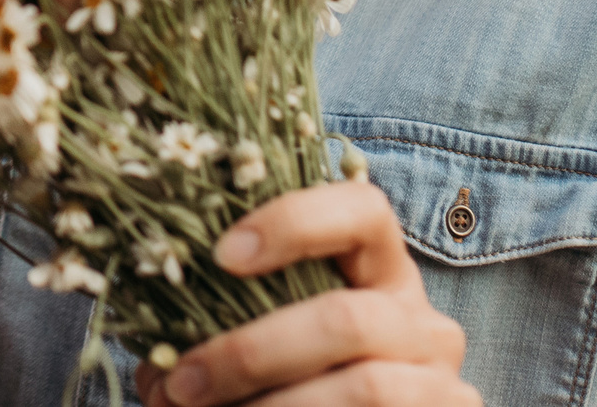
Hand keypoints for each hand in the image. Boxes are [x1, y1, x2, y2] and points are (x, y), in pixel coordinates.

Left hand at [138, 181, 473, 406]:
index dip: (296, 221)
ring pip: (367, 386)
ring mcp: (439, 377)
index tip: (222, 255)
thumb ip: (214, 335)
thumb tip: (156, 366)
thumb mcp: (259, 345)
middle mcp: (418, 316)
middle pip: (347, 318)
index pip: (362, 210)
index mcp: (374, 268)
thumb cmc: (290, 381)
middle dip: (252, 354)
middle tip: (183, 381)